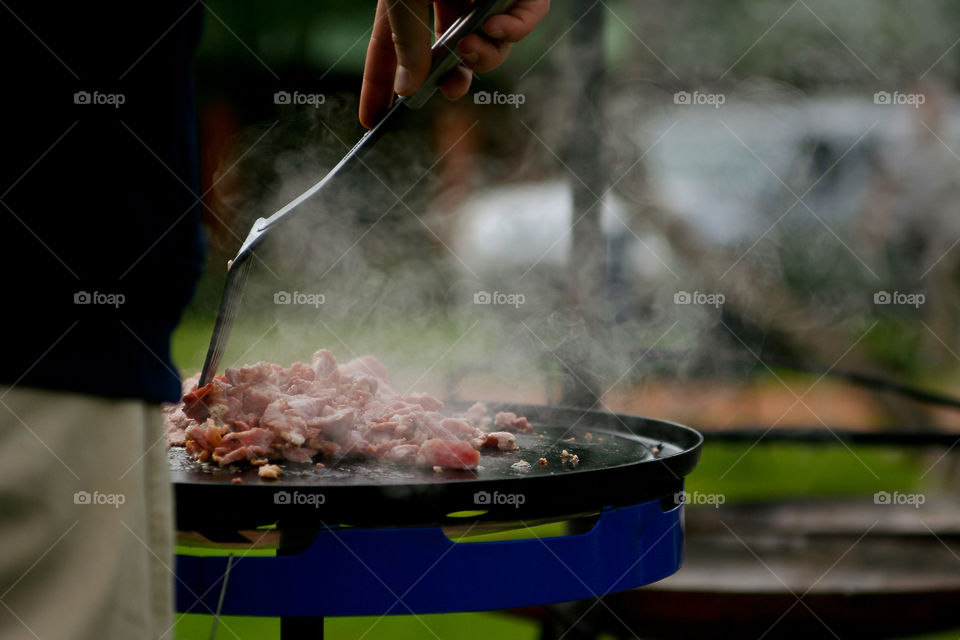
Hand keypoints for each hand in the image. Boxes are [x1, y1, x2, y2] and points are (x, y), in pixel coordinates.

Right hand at [359, 0, 549, 127]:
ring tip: (476, 45)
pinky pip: (526, 16)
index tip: (373, 120)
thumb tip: (409, 90)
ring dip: (487, 55)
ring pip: (492, 42)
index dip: (379, 86)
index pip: (389, 51)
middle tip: (452, 88)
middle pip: (449, 53)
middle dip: (453, 77)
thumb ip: (407, 42)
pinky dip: (517, 28)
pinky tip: (499, 27)